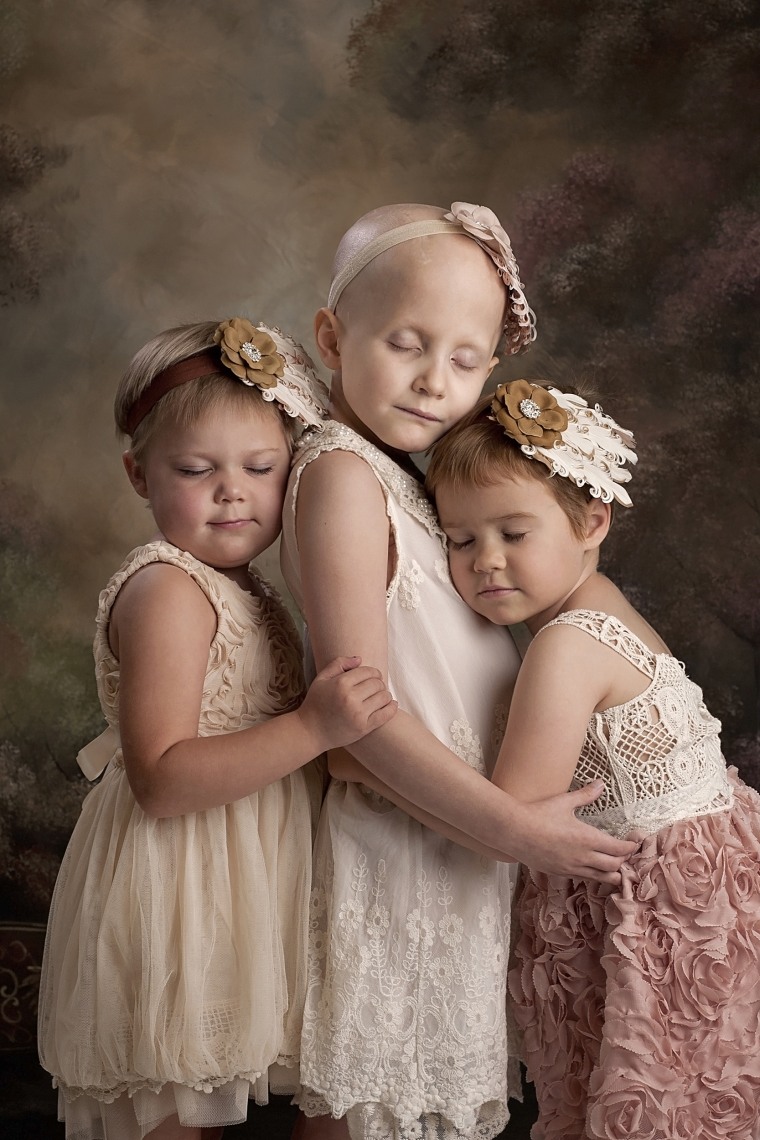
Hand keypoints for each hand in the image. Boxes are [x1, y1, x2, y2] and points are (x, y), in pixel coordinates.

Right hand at [297, 656, 396, 753]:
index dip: (373, 672)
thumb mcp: (321, 679)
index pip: (368, 671)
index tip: (372, 676)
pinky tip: (391, 704)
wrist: (310, 732)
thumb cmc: (315, 703)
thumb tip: (359, 659)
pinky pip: (386, 714)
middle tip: (375, 687)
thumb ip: (339, 664)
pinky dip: (391, 707)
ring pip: (384, 697)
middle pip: (377, 683)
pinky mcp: (364, 728)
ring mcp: (358, 714)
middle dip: (379, 683)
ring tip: (380, 696)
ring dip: (385, 694)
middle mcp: (350, 698)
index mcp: (341, 683)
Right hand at [514, 781, 638, 885]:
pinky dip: (594, 876)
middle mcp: (583, 857)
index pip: (618, 849)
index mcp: (588, 838)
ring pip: (601, 878)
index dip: (630, 847)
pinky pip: (584, 879)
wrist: (514, 831)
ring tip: (616, 868)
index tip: (634, 843)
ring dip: (611, 873)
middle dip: (623, 861)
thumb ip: (585, 795)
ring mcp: (571, 868)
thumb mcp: (564, 802)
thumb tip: (600, 784)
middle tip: (626, 854)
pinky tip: (592, 870)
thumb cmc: (539, 814)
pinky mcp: (560, 873)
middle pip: (614, 866)